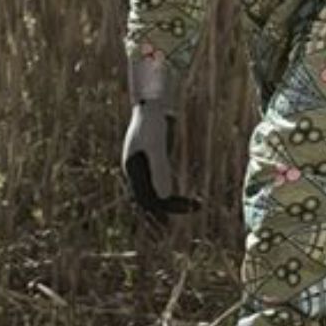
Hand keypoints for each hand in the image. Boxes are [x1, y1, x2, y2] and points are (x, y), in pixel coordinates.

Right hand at [121, 99, 198, 226]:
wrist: (150, 102)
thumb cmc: (153, 121)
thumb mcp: (157, 145)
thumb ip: (160, 170)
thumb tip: (164, 197)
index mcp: (133, 169)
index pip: (146, 199)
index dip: (160, 212)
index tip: (173, 223)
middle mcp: (136, 170)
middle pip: (148, 200)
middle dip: (165, 213)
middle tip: (182, 223)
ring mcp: (144, 165)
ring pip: (155, 193)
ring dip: (171, 205)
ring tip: (193, 209)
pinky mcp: (154, 160)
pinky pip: (162, 182)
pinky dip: (172, 193)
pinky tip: (185, 196)